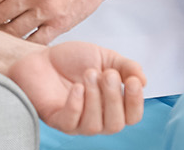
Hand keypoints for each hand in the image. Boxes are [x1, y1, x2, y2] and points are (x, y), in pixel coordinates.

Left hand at [5, 41, 144, 134]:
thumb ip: (126, 66)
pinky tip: (76, 87)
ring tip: (88, 74)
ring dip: (95, 98)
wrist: (40, 56)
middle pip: (116, 124)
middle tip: (106, 74)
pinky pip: (71, 123)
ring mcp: (76, 122)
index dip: (136, 102)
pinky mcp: (56, 120)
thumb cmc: (70, 60)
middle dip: (114, 97)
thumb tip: (143, 80)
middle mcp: (96, 117)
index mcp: (111, 104)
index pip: (132, 116)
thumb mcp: (104, 57)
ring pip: (95, 126)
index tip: (133, 81)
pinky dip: (76, 105)